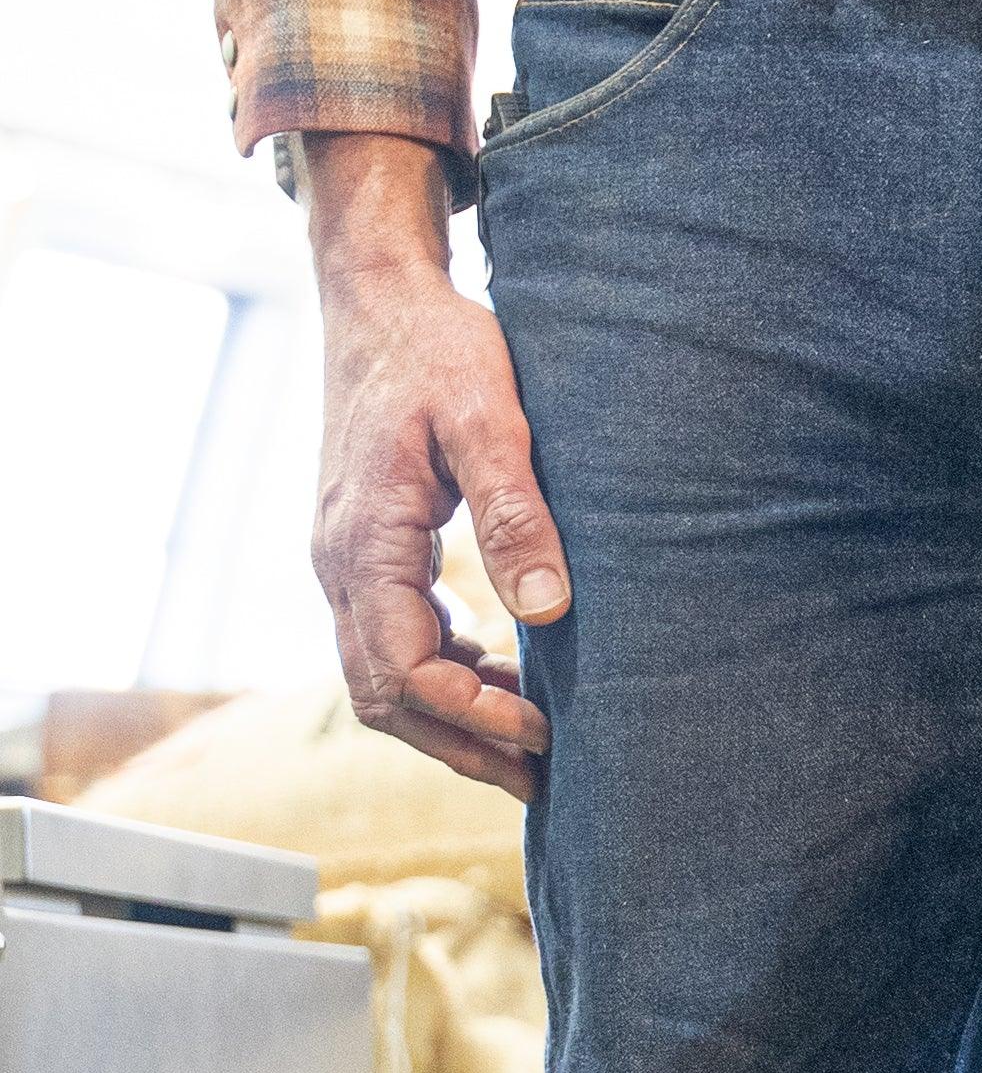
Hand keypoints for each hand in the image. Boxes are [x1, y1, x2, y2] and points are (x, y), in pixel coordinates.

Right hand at [299, 135, 569, 801]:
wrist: (382, 294)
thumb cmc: (438, 346)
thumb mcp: (488, 417)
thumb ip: (516, 510)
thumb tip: (549, 610)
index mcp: (362, 544)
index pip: (402, 672)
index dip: (472, 716)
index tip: (546, 735)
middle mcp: (340, 565)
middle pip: (383, 696)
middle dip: (459, 744)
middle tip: (542, 778)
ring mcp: (347, 560)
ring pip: (383, 676)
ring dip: (452, 718)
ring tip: (533, 746)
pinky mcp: (368, 550)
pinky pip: (394, 638)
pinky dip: (446, 673)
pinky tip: (506, 678)